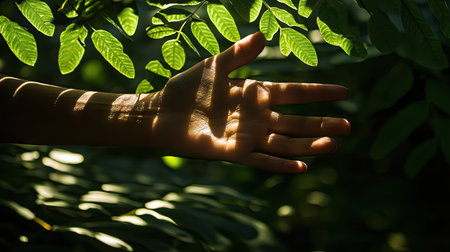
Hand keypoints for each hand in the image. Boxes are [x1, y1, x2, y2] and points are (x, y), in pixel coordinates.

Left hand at [144, 32, 350, 172]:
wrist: (161, 111)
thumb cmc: (187, 87)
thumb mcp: (215, 65)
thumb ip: (239, 53)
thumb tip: (264, 36)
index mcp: (256, 94)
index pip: (294, 93)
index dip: (318, 93)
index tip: (344, 92)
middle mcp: (257, 117)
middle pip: (296, 122)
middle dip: (322, 123)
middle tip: (349, 125)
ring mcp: (246, 136)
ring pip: (284, 143)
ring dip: (309, 145)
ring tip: (334, 143)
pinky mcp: (233, 152)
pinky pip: (261, 160)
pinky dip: (281, 164)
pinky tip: (302, 166)